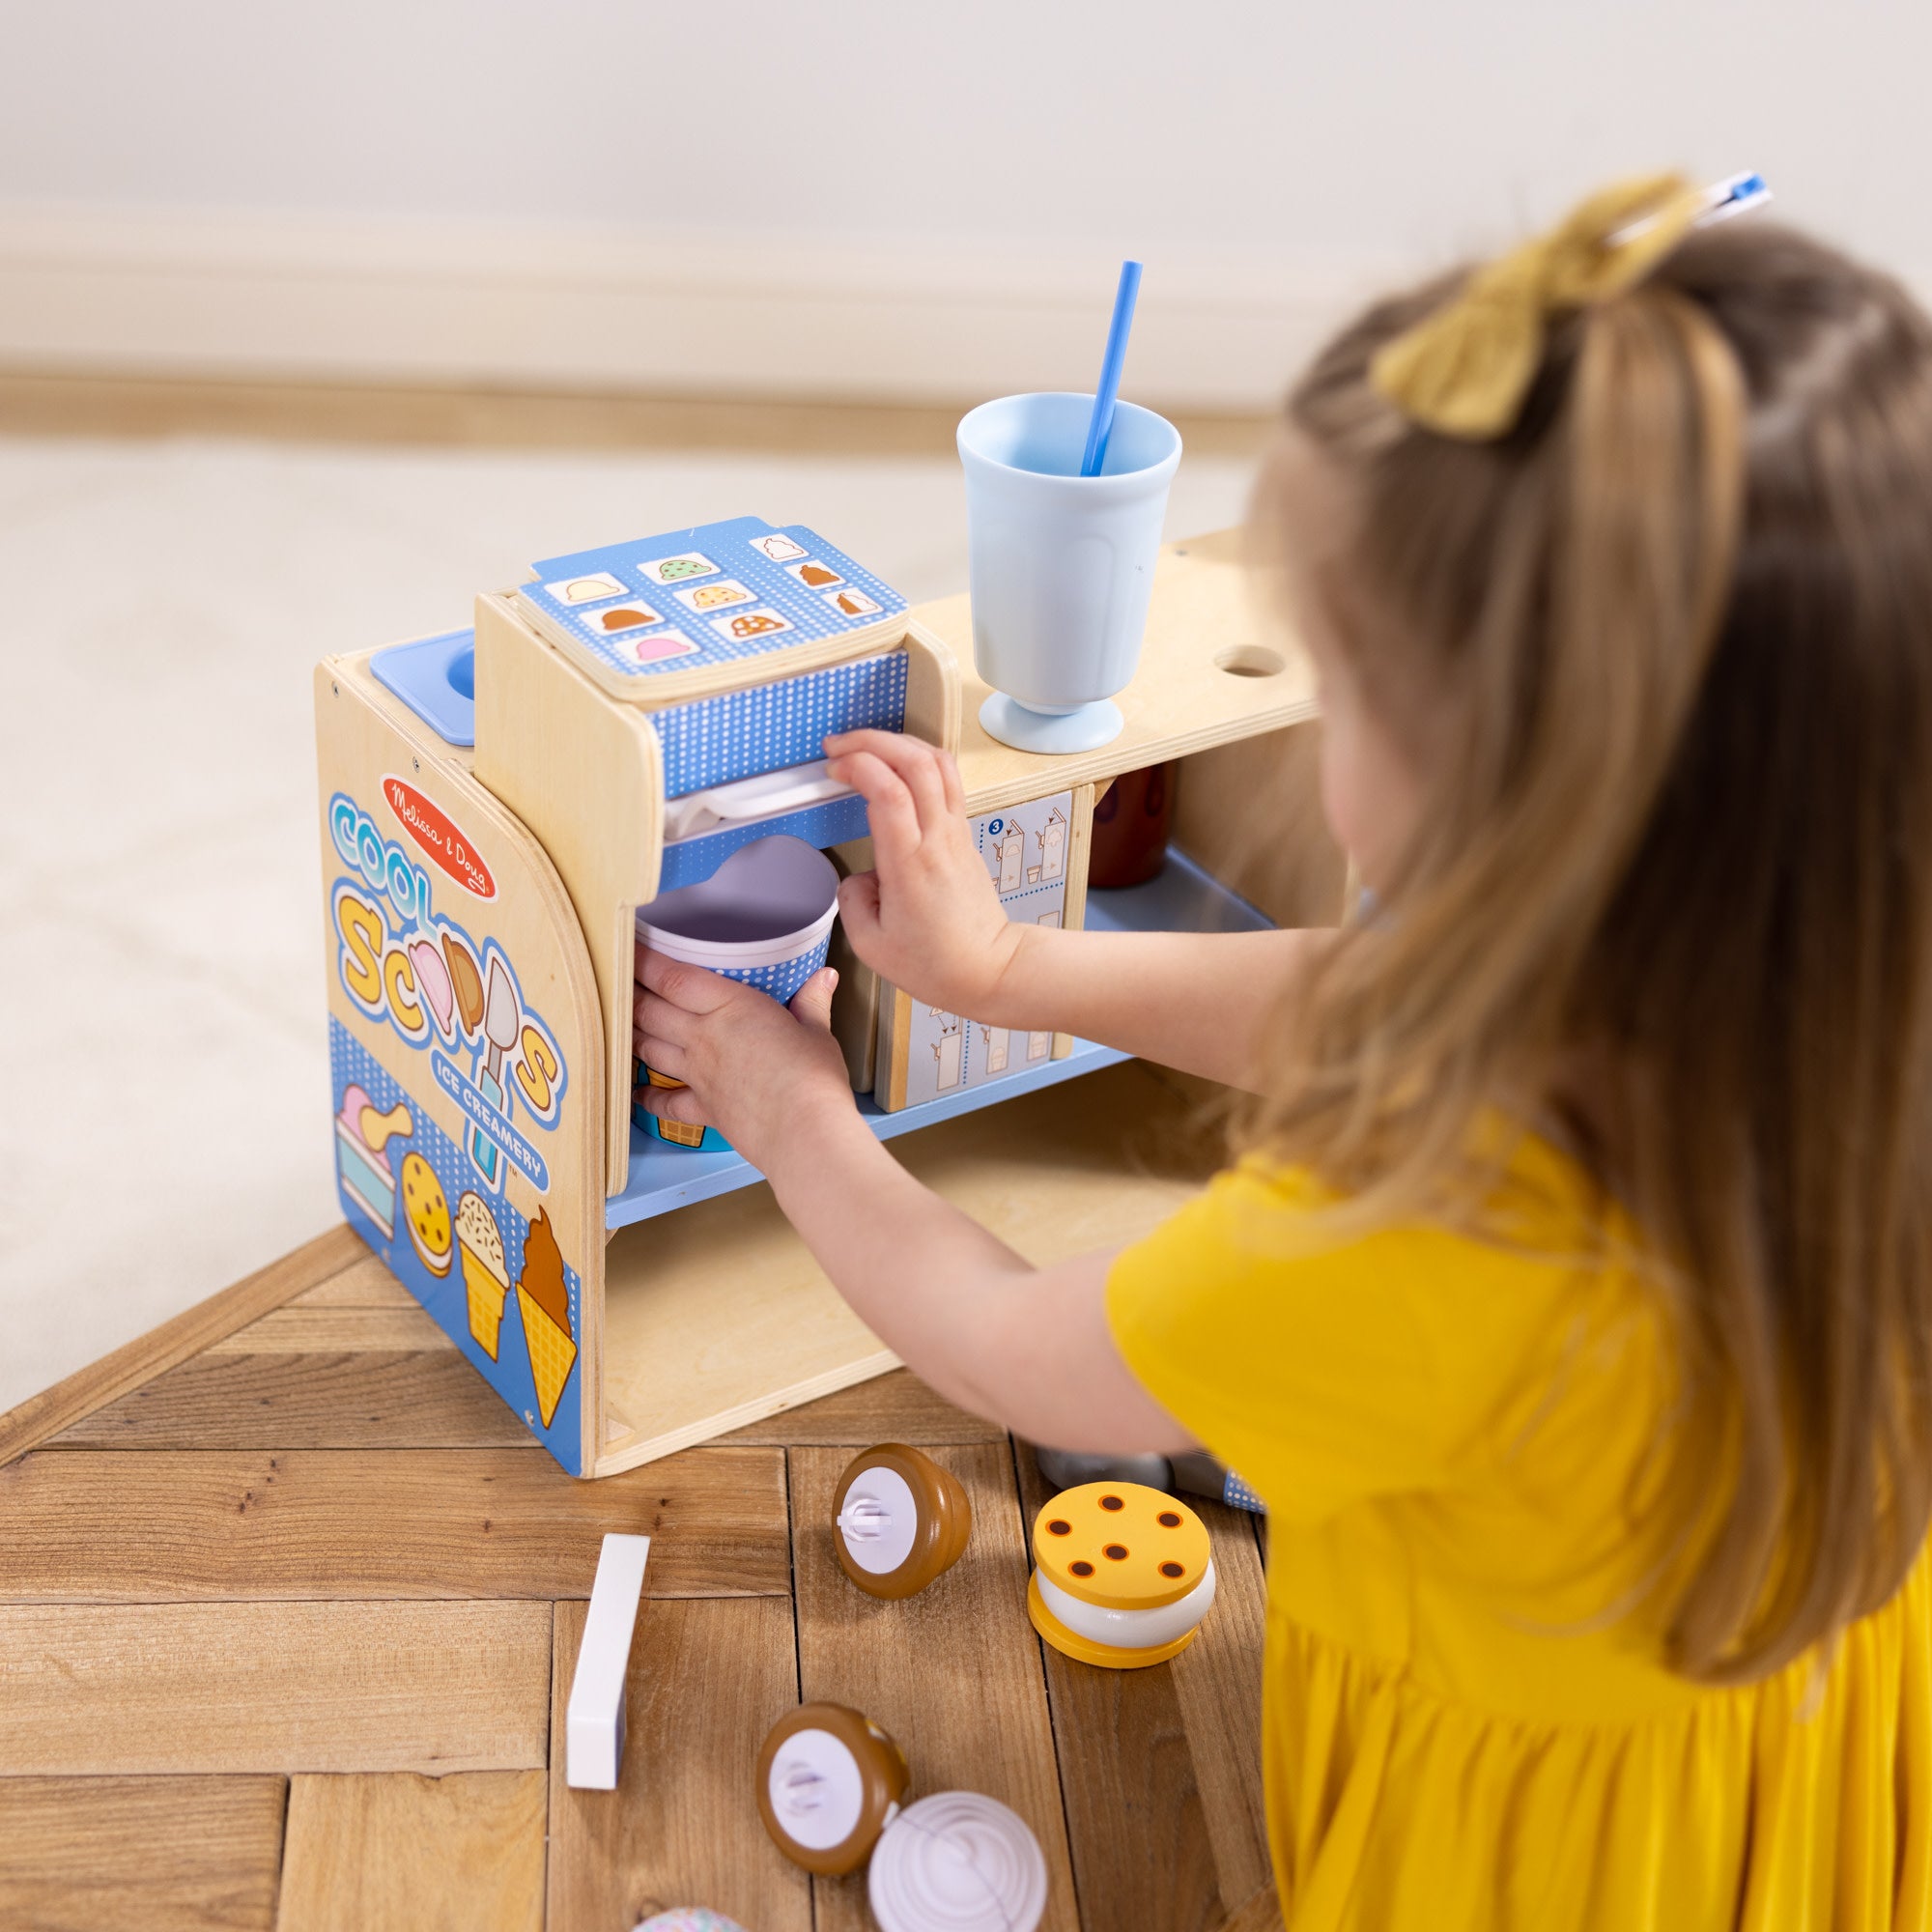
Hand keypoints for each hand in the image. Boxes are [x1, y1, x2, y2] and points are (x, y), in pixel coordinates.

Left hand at [632, 951, 855, 1173]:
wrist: (803, 1132)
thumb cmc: (812, 1078)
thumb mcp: (817, 1032)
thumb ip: (812, 1002)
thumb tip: (823, 977)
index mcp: (731, 1008)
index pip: (674, 978)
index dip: (646, 960)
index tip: (630, 945)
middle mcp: (704, 1038)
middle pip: (651, 1010)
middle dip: (629, 991)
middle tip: (616, 978)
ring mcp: (699, 1074)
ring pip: (650, 1048)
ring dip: (632, 1033)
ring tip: (620, 1020)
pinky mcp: (704, 1108)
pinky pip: (667, 1101)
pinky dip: (649, 1096)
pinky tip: (639, 1092)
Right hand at [823, 729, 1020, 1015]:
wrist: (990, 969)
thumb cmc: (937, 963)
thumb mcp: (870, 945)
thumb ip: (851, 900)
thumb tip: (857, 877)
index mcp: (910, 865)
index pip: (890, 792)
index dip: (859, 766)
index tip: (833, 767)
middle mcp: (937, 839)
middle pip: (916, 762)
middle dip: (873, 740)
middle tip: (839, 746)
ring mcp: (955, 832)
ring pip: (937, 762)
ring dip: (898, 743)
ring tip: (865, 748)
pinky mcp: (963, 834)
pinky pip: (946, 780)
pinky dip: (917, 760)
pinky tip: (895, 766)